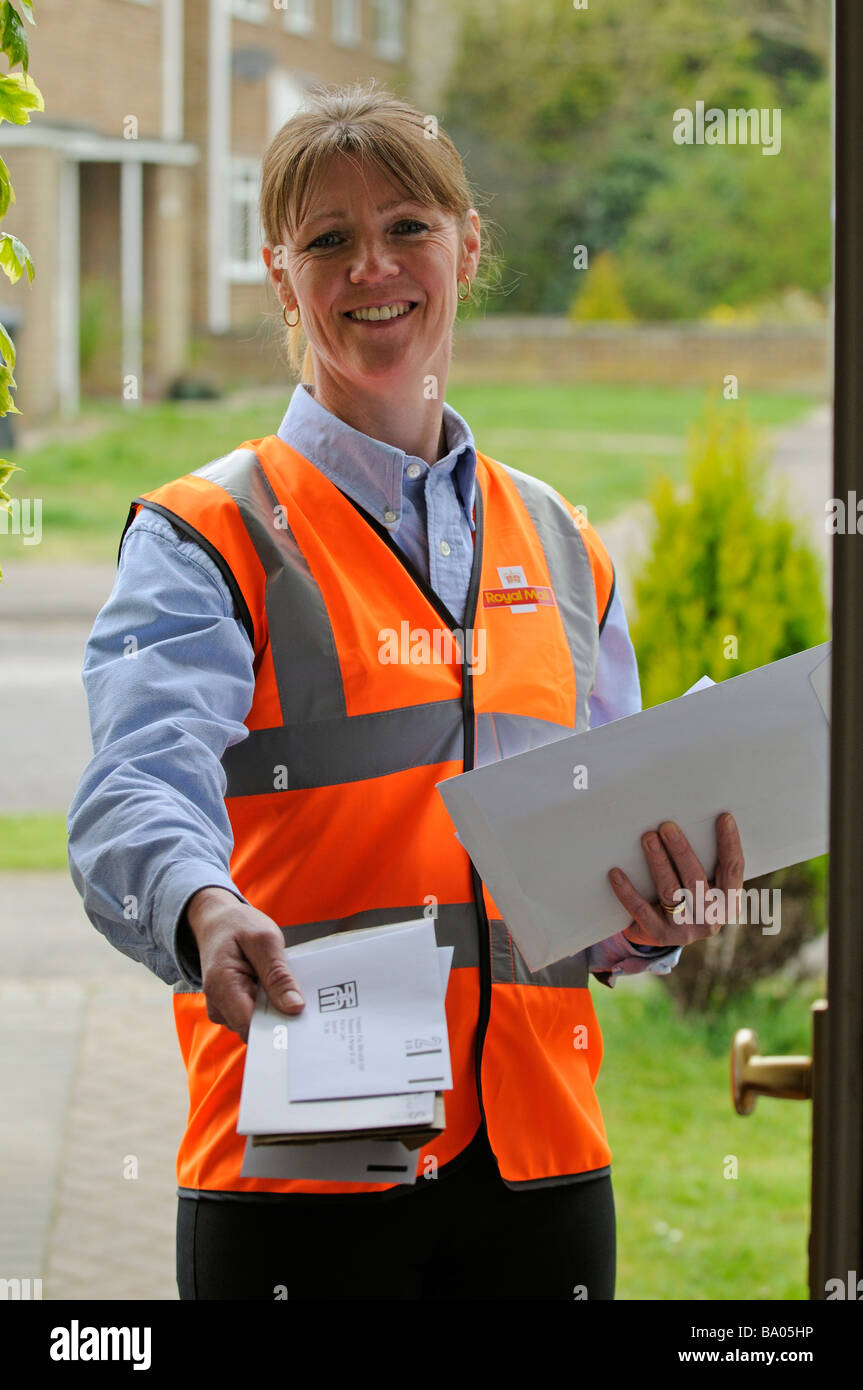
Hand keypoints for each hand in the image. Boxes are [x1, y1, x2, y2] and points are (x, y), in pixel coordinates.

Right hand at [184, 886, 304, 1042]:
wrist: (216, 921)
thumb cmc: (238, 925)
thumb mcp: (265, 940)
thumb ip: (278, 975)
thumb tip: (294, 1008)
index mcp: (222, 986)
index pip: (251, 1027)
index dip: (278, 1026)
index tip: (302, 1019)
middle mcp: (218, 1005)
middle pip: (257, 1028)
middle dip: (280, 1015)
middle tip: (299, 992)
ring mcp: (223, 1009)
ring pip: (259, 1023)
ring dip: (275, 1007)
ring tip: (282, 982)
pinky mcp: (231, 1009)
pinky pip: (256, 1015)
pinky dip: (269, 1003)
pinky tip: (274, 986)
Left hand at [607, 812, 744, 948]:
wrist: (665, 933)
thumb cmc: (688, 895)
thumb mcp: (705, 885)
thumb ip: (705, 860)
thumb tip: (688, 819)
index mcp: (728, 902)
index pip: (733, 869)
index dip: (730, 843)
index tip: (723, 817)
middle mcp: (711, 918)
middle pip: (696, 879)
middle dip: (681, 851)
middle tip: (667, 826)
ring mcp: (685, 930)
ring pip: (671, 892)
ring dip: (658, 863)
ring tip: (648, 838)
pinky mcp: (659, 935)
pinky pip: (641, 910)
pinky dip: (628, 891)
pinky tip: (616, 873)